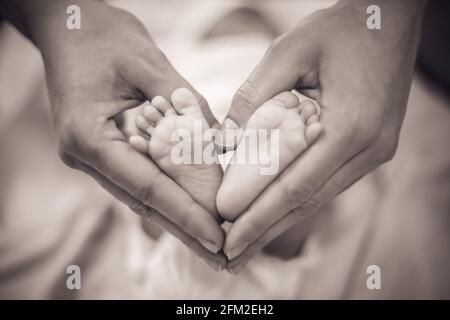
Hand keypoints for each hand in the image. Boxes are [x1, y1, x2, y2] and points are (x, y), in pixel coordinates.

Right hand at [1, 0, 225, 268]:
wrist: (69, 26)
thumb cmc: (103, 37)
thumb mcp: (148, 63)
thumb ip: (184, 105)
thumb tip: (219, 144)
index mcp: (88, 136)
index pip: (145, 186)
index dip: (184, 214)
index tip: (216, 238)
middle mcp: (86, 155)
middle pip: (144, 202)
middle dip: (185, 229)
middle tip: (222, 256)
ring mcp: (94, 156)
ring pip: (142, 196)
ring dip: (179, 217)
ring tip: (212, 241)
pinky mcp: (105, 150)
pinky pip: (140, 178)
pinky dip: (169, 194)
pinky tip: (193, 208)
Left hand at [222, 0, 425, 272]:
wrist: (392, 20)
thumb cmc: (342, 30)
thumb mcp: (290, 50)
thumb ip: (256, 96)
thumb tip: (229, 143)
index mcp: (352, 126)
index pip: (295, 185)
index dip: (259, 215)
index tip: (228, 237)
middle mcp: (368, 149)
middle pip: (307, 202)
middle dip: (265, 230)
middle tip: (231, 256)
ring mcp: (373, 153)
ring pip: (317, 196)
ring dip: (280, 219)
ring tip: (247, 240)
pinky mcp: (368, 149)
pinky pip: (326, 181)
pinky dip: (296, 199)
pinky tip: (275, 209)